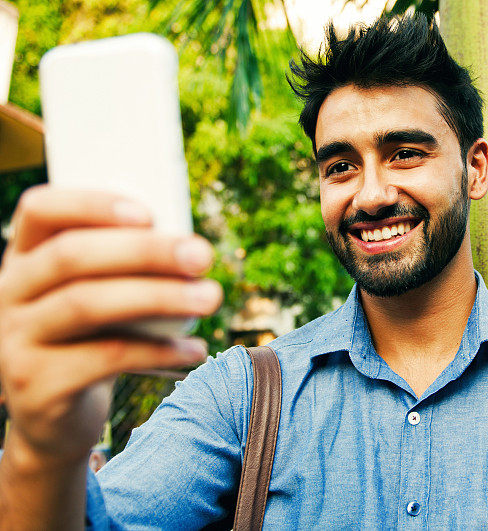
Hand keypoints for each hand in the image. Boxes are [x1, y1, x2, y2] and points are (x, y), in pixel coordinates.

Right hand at [0, 185, 221, 467]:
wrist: (55, 419)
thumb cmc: (90, 340)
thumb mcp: (96, 298)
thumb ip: (123, 270)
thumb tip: (189, 250)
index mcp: (22, 258)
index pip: (39, 210)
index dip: (90, 204)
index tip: (150, 214)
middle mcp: (6, 294)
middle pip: (71, 256)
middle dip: (145, 251)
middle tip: (203, 254)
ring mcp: (13, 341)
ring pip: (87, 304)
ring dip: (159, 296)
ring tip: (211, 297)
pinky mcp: (35, 385)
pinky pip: (105, 358)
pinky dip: (159, 351)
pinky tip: (196, 350)